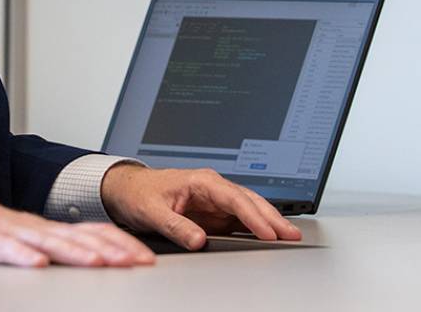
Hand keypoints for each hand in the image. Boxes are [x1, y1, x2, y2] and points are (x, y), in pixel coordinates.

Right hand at [0, 181, 155, 266]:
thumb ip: (61, 249)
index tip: (146, 258)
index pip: (93, 232)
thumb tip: (100, 261)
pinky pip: (7, 250)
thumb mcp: (33, 241)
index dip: (120, 244)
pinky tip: (37, 265)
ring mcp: (12, 234)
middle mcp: (37, 229)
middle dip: (109, 251)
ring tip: (97, 262)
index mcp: (50, 230)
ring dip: (75, 252)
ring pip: (49, 242)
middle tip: (133, 262)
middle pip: (78, 238)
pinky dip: (23, 256)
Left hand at [99, 164, 301, 249]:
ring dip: (269, 221)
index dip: (252, 216)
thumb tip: (198, 240)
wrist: (129, 190)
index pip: (234, 198)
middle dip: (272, 217)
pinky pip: (241, 219)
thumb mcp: (151, 212)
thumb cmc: (139, 194)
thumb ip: (175, 226)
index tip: (267, 232)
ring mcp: (215, 200)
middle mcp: (212, 188)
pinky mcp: (214, 212)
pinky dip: (258, 227)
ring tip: (290, 236)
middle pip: (249, 201)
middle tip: (292, 235)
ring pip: (249, 209)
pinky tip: (270, 237)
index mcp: (200, 181)